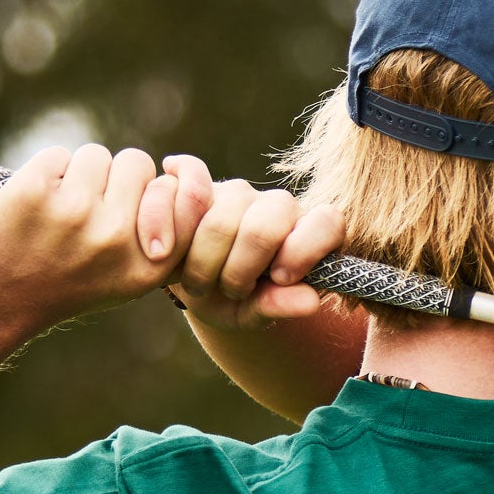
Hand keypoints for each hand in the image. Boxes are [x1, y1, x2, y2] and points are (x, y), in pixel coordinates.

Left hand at [0, 143, 182, 336]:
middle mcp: (117, 238)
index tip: (142, 198)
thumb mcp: (121, 279)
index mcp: (147, 265)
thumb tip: (172, 181)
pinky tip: (33, 201)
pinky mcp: (36, 191)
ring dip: (78, 171)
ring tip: (58, 207)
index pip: (185, 197)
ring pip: (95, 155)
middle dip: (114, 175)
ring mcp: (76, 212)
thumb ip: (153, 239)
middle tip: (88, 208)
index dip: (166, 187)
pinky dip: (45, 171)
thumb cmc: (58, 285)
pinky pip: (57, 155)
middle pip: (136, 164)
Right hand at [162, 156, 346, 331]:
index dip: (304, 249)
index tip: (280, 278)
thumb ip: (280, 306)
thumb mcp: (254, 314)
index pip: (326, 222)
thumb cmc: (234, 301)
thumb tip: (310, 301)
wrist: (194, 287)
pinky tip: (167, 236)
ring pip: (221, 217)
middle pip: (265, 225)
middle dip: (241, 268)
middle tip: (231, 291)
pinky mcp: (197, 180)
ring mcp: (236, 191)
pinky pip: (188, 180)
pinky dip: (171, 213)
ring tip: (200, 283)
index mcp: (305, 234)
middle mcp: (275, 205)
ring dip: (203, 262)